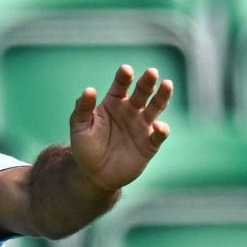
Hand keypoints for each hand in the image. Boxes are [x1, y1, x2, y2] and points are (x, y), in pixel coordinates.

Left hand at [69, 65, 172, 191]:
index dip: (124, 76)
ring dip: (162, 96)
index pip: (121, 84)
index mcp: (114, 101)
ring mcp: (142, 126)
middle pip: (142, 91)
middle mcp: (131, 110)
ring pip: (156, 107)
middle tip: (152, 72)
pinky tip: (159, 127)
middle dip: (147, 82)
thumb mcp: (79, 128)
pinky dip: (161, 130)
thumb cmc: (86, 148)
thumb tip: (89, 90)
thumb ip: (83, 109)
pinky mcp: (150, 144)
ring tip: (167, 84)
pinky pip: (159, 135)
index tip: (126, 71)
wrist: (95, 175)